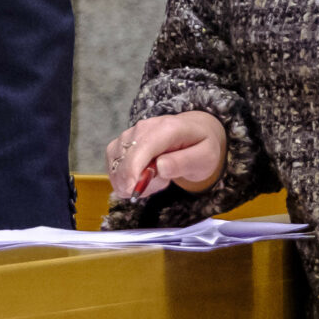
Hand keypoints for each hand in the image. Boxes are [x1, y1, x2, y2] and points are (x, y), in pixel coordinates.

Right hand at [104, 113, 226, 198]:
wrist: (193, 130)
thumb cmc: (200, 145)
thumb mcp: (204, 157)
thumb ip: (184, 162)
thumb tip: (160, 168)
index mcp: (167, 128)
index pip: (142, 148)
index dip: (132, 170)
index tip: (132, 190)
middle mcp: (143, 127)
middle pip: (124, 159)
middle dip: (134, 182)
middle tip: (161, 183)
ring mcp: (130, 134)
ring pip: (116, 165)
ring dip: (131, 181)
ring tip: (156, 178)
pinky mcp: (121, 143)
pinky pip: (113, 166)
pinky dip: (124, 179)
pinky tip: (143, 177)